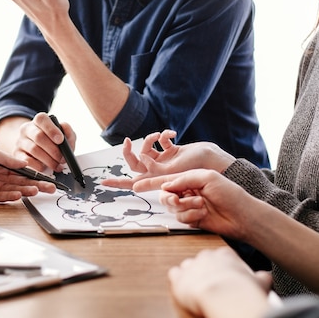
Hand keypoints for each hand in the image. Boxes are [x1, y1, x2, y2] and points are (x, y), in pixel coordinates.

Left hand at [0, 144, 56, 202]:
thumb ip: (5, 159)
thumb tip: (23, 162)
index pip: (21, 169)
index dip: (34, 173)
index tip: (46, 176)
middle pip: (21, 181)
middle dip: (36, 184)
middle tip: (50, 189)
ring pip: (13, 189)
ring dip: (25, 191)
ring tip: (37, 192)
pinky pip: (1, 197)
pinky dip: (11, 196)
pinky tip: (19, 195)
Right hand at [6, 113, 76, 172]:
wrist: (39, 148)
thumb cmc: (53, 140)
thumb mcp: (64, 134)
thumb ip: (68, 132)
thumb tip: (67, 138)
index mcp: (39, 120)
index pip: (42, 119)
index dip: (51, 129)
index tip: (60, 140)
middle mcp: (27, 129)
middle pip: (38, 136)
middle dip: (53, 150)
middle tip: (62, 159)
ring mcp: (20, 141)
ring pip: (34, 149)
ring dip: (48, 160)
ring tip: (57, 165)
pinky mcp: (17, 154)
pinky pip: (27, 160)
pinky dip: (38, 165)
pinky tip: (45, 168)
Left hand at [102, 130, 234, 188]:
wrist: (216, 161)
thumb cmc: (197, 169)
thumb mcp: (173, 172)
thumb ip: (155, 169)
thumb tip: (140, 161)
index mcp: (156, 179)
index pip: (132, 183)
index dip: (117, 183)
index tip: (102, 183)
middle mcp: (158, 170)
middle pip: (135, 161)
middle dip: (129, 151)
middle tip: (126, 141)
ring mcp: (164, 160)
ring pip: (147, 147)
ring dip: (150, 138)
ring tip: (159, 135)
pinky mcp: (172, 151)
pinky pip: (161, 141)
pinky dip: (164, 134)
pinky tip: (172, 133)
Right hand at [137, 169, 258, 240]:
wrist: (243, 216)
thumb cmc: (230, 193)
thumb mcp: (207, 178)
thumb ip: (184, 179)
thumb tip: (167, 186)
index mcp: (190, 178)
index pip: (167, 179)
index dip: (150, 182)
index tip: (135, 186)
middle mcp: (187, 191)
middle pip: (165, 195)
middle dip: (171, 198)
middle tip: (181, 200)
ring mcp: (189, 205)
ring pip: (172, 208)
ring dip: (185, 207)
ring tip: (201, 205)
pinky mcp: (192, 219)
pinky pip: (180, 218)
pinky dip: (190, 215)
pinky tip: (203, 214)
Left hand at [169, 247, 270, 317]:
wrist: (224, 295)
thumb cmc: (241, 289)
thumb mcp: (258, 282)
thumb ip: (261, 277)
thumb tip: (266, 277)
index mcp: (225, 254)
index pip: (222, 257)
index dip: (224, 268)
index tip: (227, 277)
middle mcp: (206, 256)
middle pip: (204, 261)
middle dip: (207, 271)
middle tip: (213, 284)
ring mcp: (191, 264)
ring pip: (188, 266)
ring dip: (192, 276)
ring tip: (199, 287)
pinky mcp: (179, 276)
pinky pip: (175, 274)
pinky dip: (179, 281)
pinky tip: (185, 287)